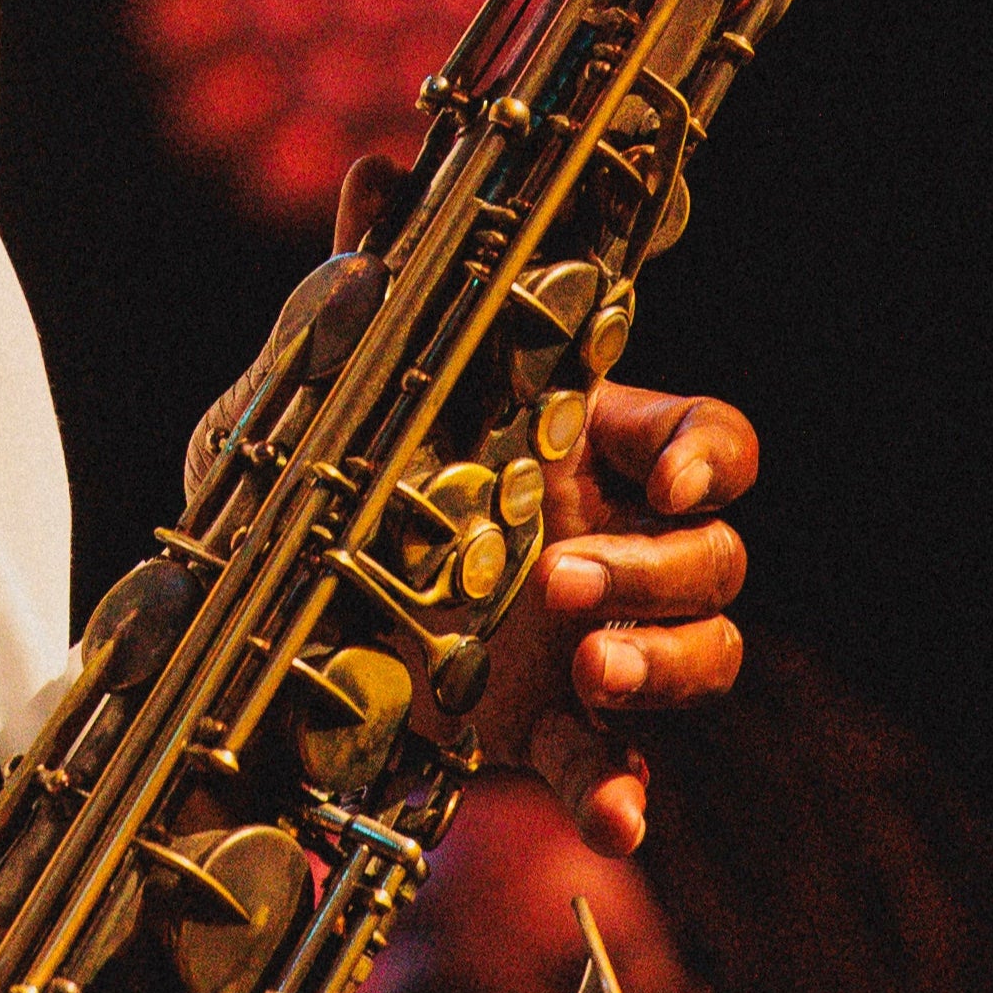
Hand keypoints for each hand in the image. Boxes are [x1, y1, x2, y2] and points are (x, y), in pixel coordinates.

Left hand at [180, 225, 754, 861]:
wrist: (275, 611)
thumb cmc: (333, 477)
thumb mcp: (340, 390)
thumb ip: (367, 284)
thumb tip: (376, 174)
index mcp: (581, 445)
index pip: (702, 437)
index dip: (706, 454)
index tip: (664, 478)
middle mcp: (609, 538)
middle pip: (717, 553)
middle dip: (660, 568)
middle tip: (567, 583)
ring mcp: (596, 637)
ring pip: (705, 653)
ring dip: (662, 664)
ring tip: (589, 673)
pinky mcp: (555, 730)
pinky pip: (625, 768)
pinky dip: (625, 794)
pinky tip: (607, 817)